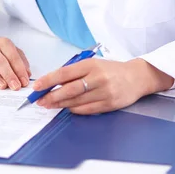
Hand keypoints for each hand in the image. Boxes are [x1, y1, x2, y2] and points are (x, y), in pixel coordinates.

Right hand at [0, 27, 30, 90]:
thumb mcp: (9, 48)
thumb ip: (20, 59)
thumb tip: (28, 74)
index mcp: (4, 43)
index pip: (13, 56)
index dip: (19, 70)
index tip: (24, 82)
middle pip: (0, 62)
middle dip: (9, 75)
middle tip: (15, 87)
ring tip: (2, 86)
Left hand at [32, 58, 173, 114]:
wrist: (137, 77)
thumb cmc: (111, 69)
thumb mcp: (94, 64)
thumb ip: (76, 71)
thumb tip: (54, 82)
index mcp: (91, 65)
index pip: (65, 73)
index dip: (49, 80)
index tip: (38, 86)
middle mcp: (97, 78)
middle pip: (69, 89)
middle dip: (52, 96)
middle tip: (40, 100)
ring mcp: (104, 92)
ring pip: (76, 101)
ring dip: (60, 104)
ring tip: (49, 105)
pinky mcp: (109, 105)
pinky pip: (86, 109)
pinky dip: (74, 109)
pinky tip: (66, 108)